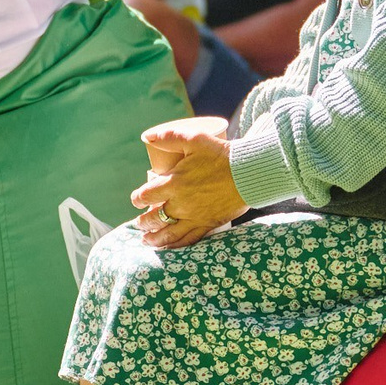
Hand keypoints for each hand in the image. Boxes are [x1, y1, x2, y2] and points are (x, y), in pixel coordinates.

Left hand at [130, 116, 245, 247]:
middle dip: (143, 222)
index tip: (137, 200)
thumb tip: (147, 136)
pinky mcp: (208, 224)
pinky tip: (169, 248)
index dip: (137, 199)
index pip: (146, 196)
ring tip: (147, 241)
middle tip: (139, 223)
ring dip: (155, 239)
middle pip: (154, 218)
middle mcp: (181, 204)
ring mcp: (195, 217)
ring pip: (169, 234)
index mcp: (174, 183)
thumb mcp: (194, 139)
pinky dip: (176, 246)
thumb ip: (169, 137)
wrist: (248, 172)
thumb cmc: (221, 154)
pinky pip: (189, 240)